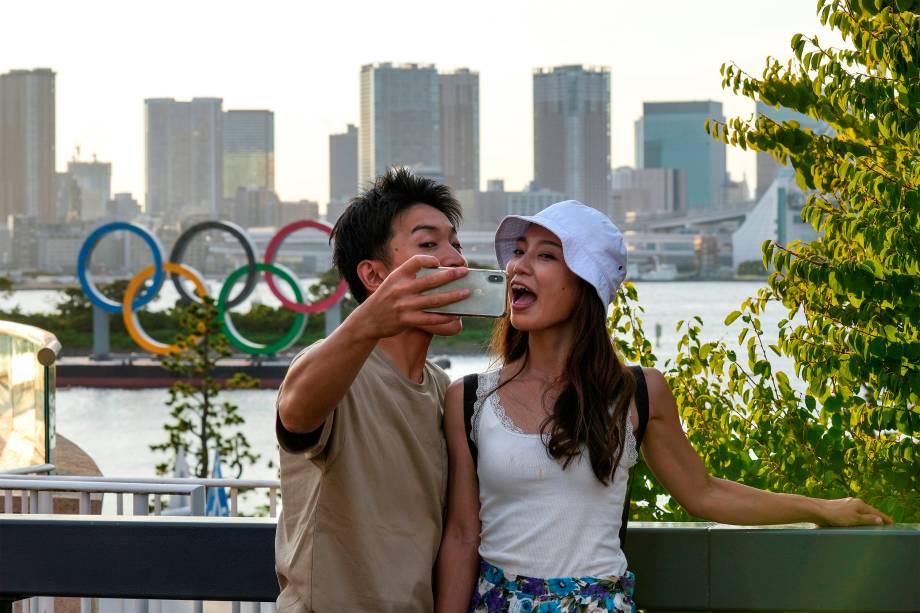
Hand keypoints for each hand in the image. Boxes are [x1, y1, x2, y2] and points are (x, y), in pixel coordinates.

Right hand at [351, 255, 468, 339]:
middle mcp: (401, 289)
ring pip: (434, 300)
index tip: (438, 263)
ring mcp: (404, 305)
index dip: (428, 260)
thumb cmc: (385, 299)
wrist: (368, 320)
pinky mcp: (407, 320)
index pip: (415, 262)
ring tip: (466, 292)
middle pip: (431, 280)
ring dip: (453, 296)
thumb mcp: (392, 282)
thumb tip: (438, 275)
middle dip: (450, 276)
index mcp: (397, 276)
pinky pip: (430, 318)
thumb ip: (410, 277)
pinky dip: (444, 316)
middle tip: (464, 272)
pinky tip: (455, 314)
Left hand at [816, 497, 892, 526]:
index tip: (892, 523)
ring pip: (861, 512)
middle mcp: (854, 503)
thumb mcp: (854, 519)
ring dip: (867, 518)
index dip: (884, 518)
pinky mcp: (840, 508)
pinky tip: (857, 522)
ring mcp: (847, 505)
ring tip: (873, 524)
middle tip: (885, 524)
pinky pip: (854, 514)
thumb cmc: (835, 515)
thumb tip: (880, 520)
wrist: (817, 510)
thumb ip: (867, 519)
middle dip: (876, 518)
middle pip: (869, 511)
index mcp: (860, 504)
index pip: (876, 512)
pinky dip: (859, 518)